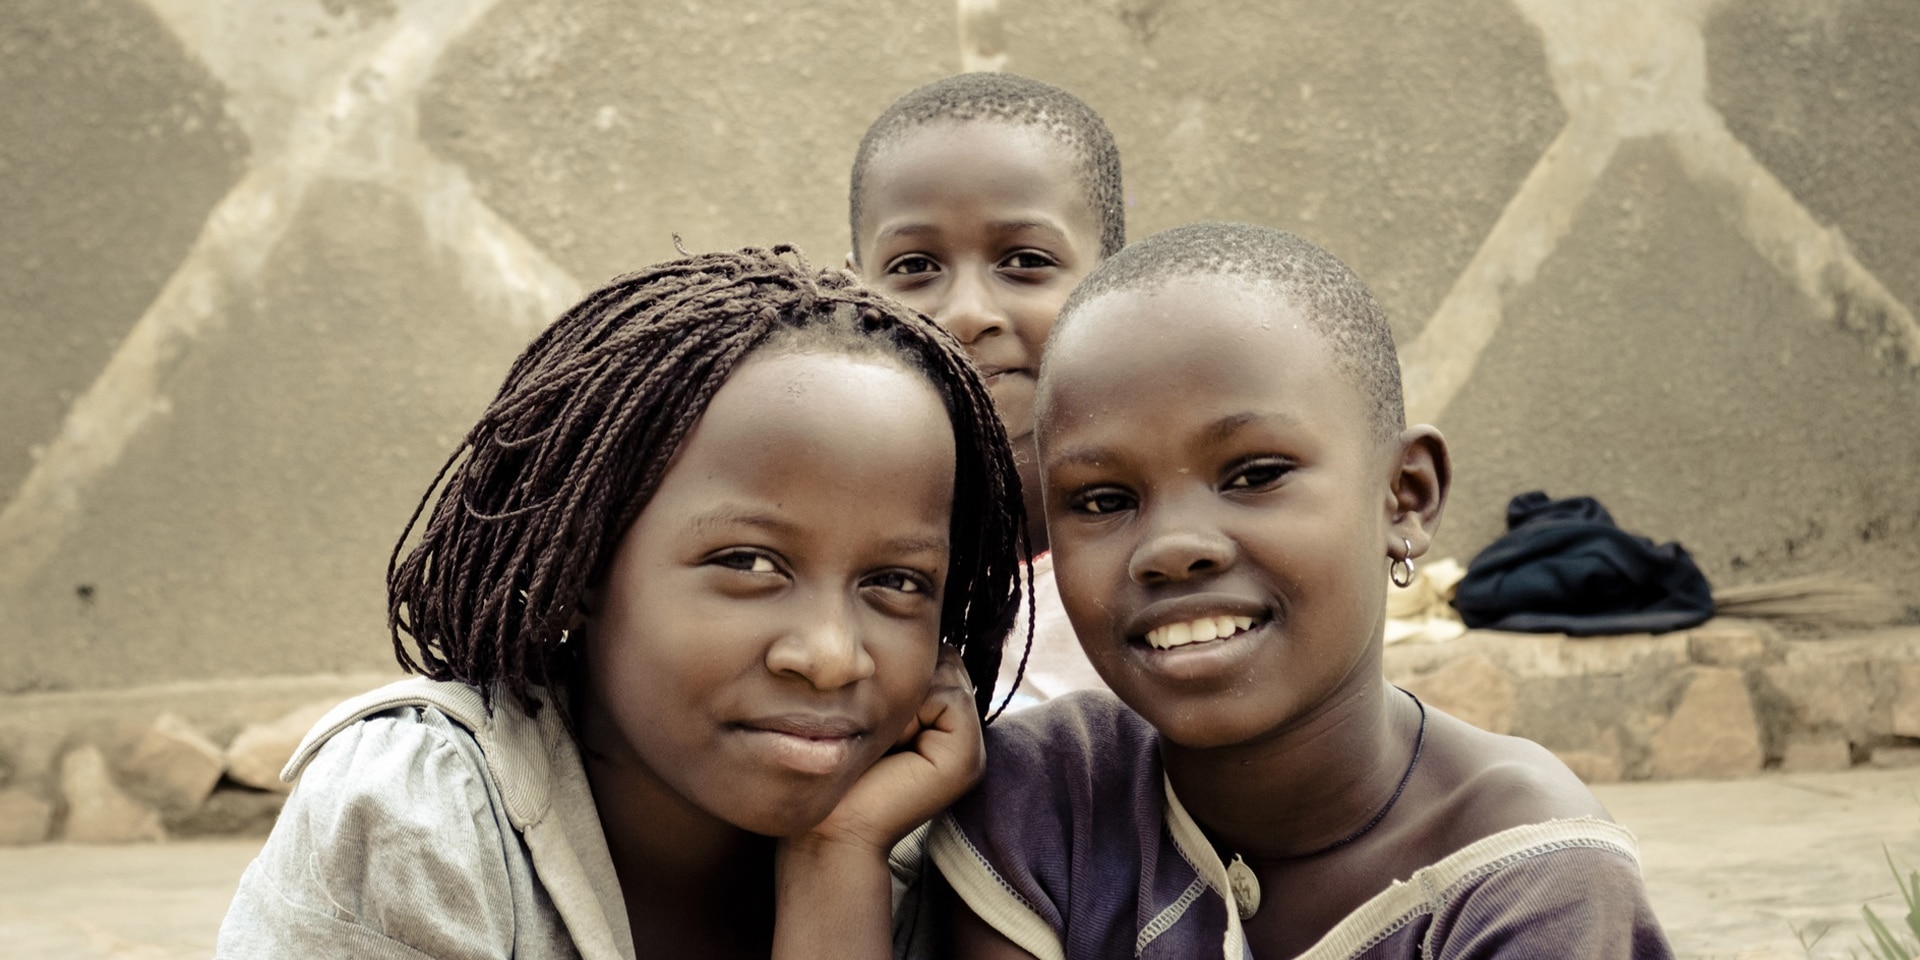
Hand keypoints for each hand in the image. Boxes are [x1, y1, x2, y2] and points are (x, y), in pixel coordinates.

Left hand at [797, 644, 985, 856]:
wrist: (832, 829)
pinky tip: (894, 739)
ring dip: (907, 692)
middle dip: (908, 678)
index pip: (939, 663)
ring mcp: (970, 751)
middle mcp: (964, 739)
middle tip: (878, 725)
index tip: (869, 712)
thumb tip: (911, 629)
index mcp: (944, 729)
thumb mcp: (874, 715)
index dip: (903, 671)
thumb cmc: (839, 772)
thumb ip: (901, 682)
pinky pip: (948, 696)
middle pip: (946, 663)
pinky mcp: (965, 758)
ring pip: (948, 673)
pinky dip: (914, 707)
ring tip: (885, 735)